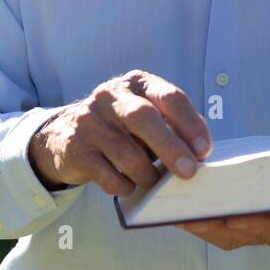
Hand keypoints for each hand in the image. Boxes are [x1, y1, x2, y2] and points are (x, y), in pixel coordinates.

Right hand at [27, 69, 210, 195]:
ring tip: (153, 181)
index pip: (169, 97)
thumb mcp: (146, 112)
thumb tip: (201, 149)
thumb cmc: (120, 125)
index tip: (204, 149)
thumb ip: (173, 124)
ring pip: (127, 154)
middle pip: (144, 119)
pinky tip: (129, 185)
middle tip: (189, 171)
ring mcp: (90, 121)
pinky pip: (108, 176)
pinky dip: (125, 187)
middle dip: (170, 147)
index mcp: (137, 83)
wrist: (65, 134)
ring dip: (148, 175)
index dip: (190, 124)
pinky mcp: (76, 148)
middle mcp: (111, 96)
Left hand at [179, 174, 269, 250]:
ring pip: (229, 234)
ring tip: (175, 208)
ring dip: (203, 224)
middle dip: (211, 225)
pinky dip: (208, 219)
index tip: (232, 217)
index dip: (253, 223)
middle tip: (183, 212)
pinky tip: (190, 205)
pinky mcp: (260, 225)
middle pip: (241, 234)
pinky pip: (229, 227)